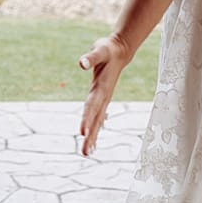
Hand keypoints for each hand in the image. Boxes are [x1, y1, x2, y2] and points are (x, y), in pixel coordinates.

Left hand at [78, 31, 131, 156]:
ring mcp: (104, 98)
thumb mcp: (99, 49)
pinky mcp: (102, 97)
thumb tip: (81, 63)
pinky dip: (95, 127)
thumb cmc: (108, 49)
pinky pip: (98, 116)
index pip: (92, 105)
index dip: (87, 118)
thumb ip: (90, 57)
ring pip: (98, 120)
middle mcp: (103, 96)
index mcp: (101, 87)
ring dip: (93, 136)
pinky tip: (92, 137)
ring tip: (87, 153)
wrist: (120, 51)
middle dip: (91, 136)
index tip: (83, 133)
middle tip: (85, 153)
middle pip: (96, 119)